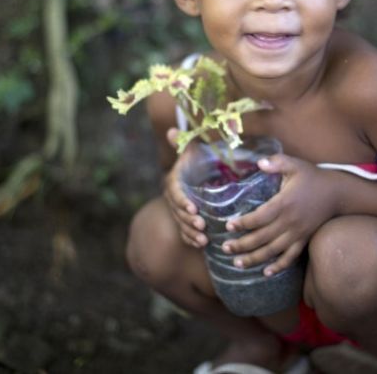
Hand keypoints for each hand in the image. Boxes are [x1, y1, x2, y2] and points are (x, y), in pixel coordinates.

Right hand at [162, 127, 207, 247]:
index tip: (193, 208)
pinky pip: (184, 234)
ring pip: (181, 224)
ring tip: (204, 239)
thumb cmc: (195, 163)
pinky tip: (201, 245)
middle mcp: (173, 198)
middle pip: (178, 212)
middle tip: (201, 226)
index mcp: (173, 182)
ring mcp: (177, 212)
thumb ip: (184, 144)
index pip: (174, 193)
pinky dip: (191, 240)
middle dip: (188, 220)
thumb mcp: (191, 152)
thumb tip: (172, 131)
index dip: (182, 201)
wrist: (193, 179)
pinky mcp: (183, 222)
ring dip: (191, 233)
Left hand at [222, 153, 337, 275]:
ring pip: (273, 251)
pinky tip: (266, 273)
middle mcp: (289, 221)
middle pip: (261, 237)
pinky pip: (291, 257)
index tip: (228, 226)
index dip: (243, 223)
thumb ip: (277, 162)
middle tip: (225, 248)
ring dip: (254, 258)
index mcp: (284, 203)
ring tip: (237, 263)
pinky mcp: (304, 240)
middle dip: (242, 245)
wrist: (338, 193)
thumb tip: (259, 163)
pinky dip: (278, 266)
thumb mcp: (295, 165)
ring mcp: (297, 233)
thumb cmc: (313, 177)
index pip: (259, 217)